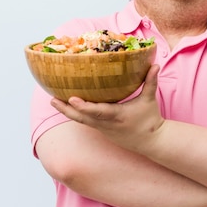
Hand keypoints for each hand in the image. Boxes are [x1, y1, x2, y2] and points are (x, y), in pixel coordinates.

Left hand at [50, 64, 164, 151]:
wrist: (151, 141)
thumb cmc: (150, 119)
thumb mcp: (150, 100)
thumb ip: (150, 81)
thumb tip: (155, 64)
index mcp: (118, 115)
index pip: (98, 111)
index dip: (84, 106)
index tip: (71, 99)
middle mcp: (107, 124)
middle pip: (82, 118)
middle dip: (66, 109)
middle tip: (52, 100)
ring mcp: (103, 129)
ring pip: (81, 121)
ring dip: (67, 111)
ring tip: (54, 101)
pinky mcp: (102, 130)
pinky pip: (86, 122)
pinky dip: (76, 114)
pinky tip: (67, 106)